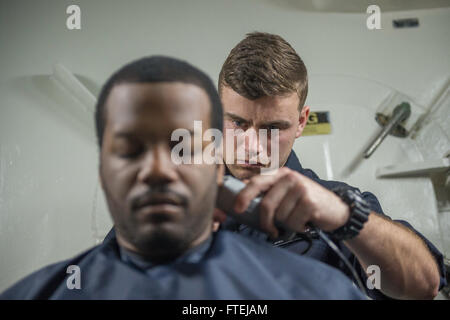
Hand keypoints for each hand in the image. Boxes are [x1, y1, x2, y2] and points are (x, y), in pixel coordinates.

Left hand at [233, 167, 349, 237]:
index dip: (244, 196)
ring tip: (296, 220)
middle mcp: (290, 178)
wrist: (337, 209)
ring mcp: (301, 188)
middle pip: (266, 204)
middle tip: (270, 230)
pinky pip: (292, 223)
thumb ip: (269, 192)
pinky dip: (297, 228)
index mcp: (281, 174)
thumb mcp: (287, 192)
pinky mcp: (309, 202)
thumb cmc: (307, 203)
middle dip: (266, 222)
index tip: (237, 208)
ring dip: (286, 225)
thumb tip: (242, 195)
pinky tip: (305, 222)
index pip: (257, 182)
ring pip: (280, 216)